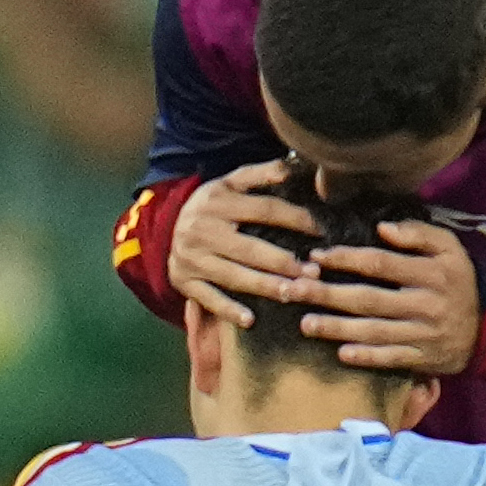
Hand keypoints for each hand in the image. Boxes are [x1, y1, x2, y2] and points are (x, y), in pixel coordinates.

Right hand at [165, 159, 322, 326]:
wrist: (165, 228)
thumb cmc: (211, 206)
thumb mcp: (229, 183)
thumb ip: (260, 174)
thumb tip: (291, 166)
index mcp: (219, 202)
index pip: (264, 210)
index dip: (295, 219)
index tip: (320, 231)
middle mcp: (203, 230)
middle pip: (250, 248)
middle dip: (283, 262)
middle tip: (312, 274)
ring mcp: (193, 258)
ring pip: (233, 275)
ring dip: (264, 286)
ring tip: (292, 294)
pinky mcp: (184, 280)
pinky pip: (208, 298)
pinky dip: (228, 310)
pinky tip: (250, 319)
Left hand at [302, 215, 479, 376]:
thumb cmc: (459, 281)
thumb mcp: (450, 248)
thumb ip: (418, 233)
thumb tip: (383, 228)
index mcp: (430, 272)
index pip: (380, 264)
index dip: (346, 259)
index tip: (316, 256)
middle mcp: (425, 304)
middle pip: (369, 299)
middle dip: (328, 294)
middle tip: (294, 290)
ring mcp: (423, 334)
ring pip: (374, 331)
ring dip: (337, 328)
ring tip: (305, 323)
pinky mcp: (423, 358)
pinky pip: (391, 359)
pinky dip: (367, 357)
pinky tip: (341, 353)